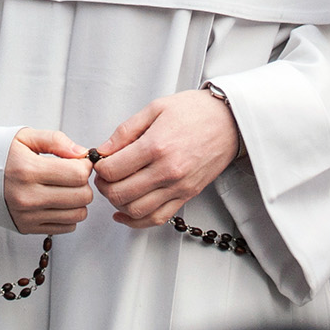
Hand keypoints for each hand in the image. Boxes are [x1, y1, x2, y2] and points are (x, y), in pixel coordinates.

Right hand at [3, 129, 94, 234]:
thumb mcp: (24, 137)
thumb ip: (55, 141)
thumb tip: (81, 153)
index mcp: (28, 170)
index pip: (77, 174)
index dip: (85, 165)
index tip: (79, 161)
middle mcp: (27, 197)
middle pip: (81, 196)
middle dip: (83, 183)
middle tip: (72, 174)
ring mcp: (27, 215)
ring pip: (77, 215)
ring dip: (78, 200)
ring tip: (64, 188)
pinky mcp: (26, 227)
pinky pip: (65, 227)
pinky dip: (67, 214)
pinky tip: (56, 201)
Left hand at [92, 90, 239, 227]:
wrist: (230, 121)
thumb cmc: (195, 111)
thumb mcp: (155, 108)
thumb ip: (126, 131)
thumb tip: (103, 150)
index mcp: (156, 146)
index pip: (112, 170)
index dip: (99, 167)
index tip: (100, 161)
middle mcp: (167, 171)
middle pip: (120, 193)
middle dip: (104, 186)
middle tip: (103, 175)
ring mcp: (178, 187)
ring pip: (136, 210)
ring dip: (117, 203)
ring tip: (115, 188)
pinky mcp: (187, 195)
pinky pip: (156, 218)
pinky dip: (136, 221)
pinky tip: (124, 213)